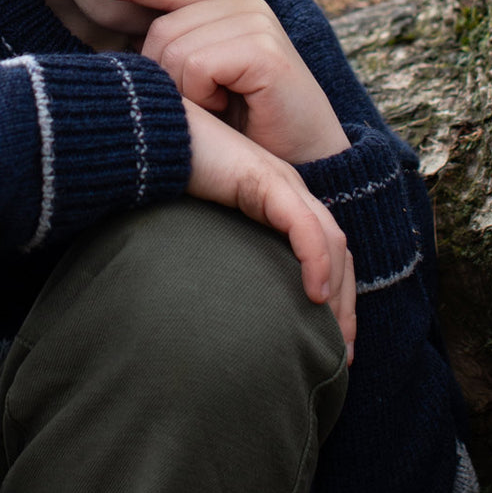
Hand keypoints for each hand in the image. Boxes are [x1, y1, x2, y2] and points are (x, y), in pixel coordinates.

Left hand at [91, 0, 349, 164]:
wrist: (308, 163)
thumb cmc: (251, 128)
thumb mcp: (208, 82)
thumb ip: (180, 51)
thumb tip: (126, 37)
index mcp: (232, 9)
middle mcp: (246, 7)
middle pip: (162, 29)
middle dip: (164, 75)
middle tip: (200, 104)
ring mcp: (258, 24)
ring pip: (175, 50)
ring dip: (185, 92)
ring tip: (219, 106)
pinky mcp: (264, 50)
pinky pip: (197, 66)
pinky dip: (202, 95)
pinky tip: (228, 106)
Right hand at [184, 100, 355, 356]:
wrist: (146, 137)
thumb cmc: (165, 181)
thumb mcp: (201, 228)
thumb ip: (218, 255)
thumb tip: (214, 307)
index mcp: (276, 201)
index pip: (322, 250)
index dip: (334, 296)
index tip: (330, 342)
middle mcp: (287, 191)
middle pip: (336, 251)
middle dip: (345, 304)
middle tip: (343, 355)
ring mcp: (280, 183)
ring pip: (329, 242)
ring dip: (339, 292)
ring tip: (336, 337)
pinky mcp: (265, 180)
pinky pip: (303, 226)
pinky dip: (315, 260)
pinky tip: (315, 294)